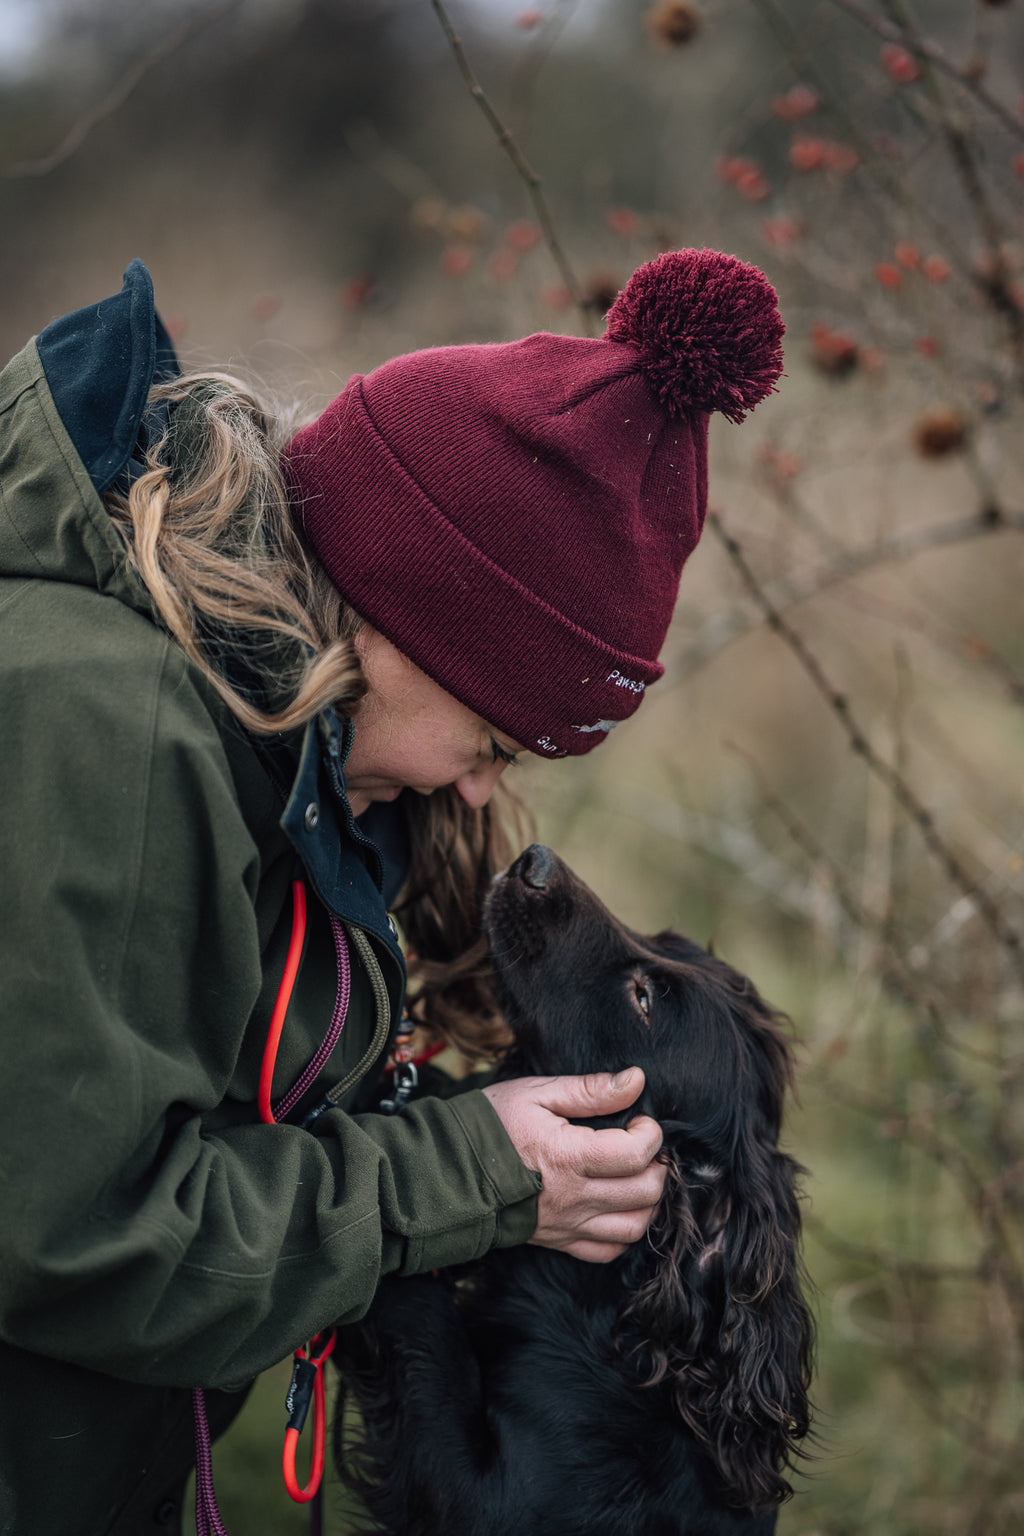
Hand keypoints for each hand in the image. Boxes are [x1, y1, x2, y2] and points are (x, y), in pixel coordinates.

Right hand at [482, 1069, 665, 1262]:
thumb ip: (590, 1090)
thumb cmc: (491, 1125)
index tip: (640, 1120)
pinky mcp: (560, 1241)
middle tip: (643, 1146)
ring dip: (647, 1201)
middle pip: (644, 1192)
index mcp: (567, 1157)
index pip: (635, 1154)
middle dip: (656, 1165)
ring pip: (635, 1226)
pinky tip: (619, 1205)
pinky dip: (625, 1230)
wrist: (449, 1169)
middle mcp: (573, 1197)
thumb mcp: (538, 1093)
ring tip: (636, 1175)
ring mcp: (568, 1224)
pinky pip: (609, 1250)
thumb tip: (635, 1080)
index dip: (651, 1134)